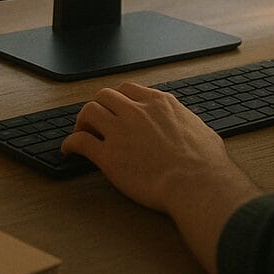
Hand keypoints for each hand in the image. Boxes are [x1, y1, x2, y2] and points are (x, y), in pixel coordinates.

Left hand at [62, 83, 252, 212]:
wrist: (197, 184)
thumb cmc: (206, 163)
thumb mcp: (200, 129)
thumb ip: (187, 122)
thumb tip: (189, 125)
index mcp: (160, 103)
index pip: (129, 89)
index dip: (118, 99)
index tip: (115, 108)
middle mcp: (137, 111)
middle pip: (105, 95)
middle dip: (98, 106)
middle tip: (95, 121)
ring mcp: (121, 132)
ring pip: (89, 111)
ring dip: (82, 121)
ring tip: (81, 133)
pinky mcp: (109, 156)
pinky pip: (80, 142)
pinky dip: (70, 143)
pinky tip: (68, 150)